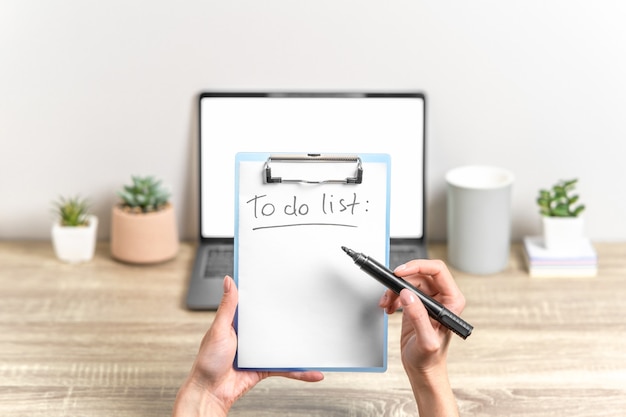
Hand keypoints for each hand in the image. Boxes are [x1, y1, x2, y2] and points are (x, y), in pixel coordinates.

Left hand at [173, 276, 323, 416]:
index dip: (267, 295)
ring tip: (316, 339)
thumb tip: (228, 281)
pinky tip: (312, 371)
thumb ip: (227, 306)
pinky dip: (299, 371)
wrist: (211, 392)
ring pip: (283, 346)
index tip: (283, 285)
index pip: (255, 305)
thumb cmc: (208, 362)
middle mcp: (249, 337)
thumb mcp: (218, 329)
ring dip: (299, 346)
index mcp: (237, 323)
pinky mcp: (265, 367)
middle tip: (307, 308)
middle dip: (289, 318)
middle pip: (273, 324)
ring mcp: (258, 352)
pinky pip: (285, 367)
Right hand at [378, 259, 464, 415]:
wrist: (422, 369)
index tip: (401, 272)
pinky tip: (389, 308)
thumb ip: (418, 317)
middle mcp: (442, 298)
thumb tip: (408, 295)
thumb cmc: (430, 359)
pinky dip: (392, 296)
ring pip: (409, 281)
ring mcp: (428, 301)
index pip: (438, 271)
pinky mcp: (416, 305)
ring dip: (394, 290)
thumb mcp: (426, 341)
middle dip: (402, 280)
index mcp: (452, 301)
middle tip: (390, 291)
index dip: (418, 266)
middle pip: (420, 273)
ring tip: (387, 304)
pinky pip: (403, 290)